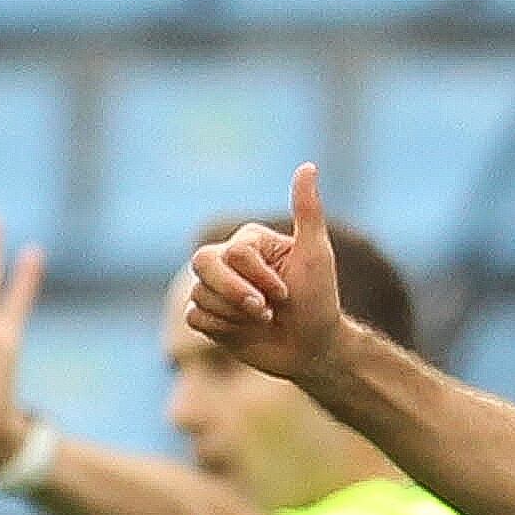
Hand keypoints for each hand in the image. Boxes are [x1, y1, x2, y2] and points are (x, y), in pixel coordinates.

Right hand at [186, 162, 342, 381]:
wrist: (313, 348)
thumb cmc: (319, 300)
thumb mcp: (316, 254)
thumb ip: (307, 211)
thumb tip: (308, 166)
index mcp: (247, 241)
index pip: (235, 252)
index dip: (261, 278)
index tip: (286, 294)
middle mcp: (225, 260)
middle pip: (202, 263)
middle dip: (236, 294)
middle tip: (266, 312)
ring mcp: (214, 288)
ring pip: (200, 294)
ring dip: (236, 316)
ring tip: (262, 322)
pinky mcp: (208, 317)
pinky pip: (194, 317)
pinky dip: (222, 329)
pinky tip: (244, 332)